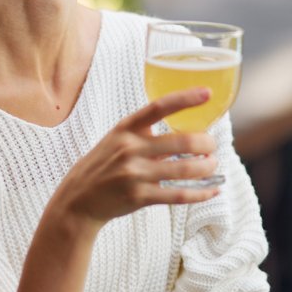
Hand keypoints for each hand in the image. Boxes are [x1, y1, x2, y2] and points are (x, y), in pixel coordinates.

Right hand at [52, 87, 220, 227]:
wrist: (78, 199)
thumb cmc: (103, 165)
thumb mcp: (116, 140)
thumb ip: (144, 133)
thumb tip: (184, 130)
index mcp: (126, 128)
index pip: (159, 107)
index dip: (185, 98)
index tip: (207, 92)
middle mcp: (130, 148)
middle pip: (182, 141)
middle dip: (206, 143)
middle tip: (212, 145)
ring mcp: (135, 174)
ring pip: (185, 169)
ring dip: (207, 166)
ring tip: (213, 164)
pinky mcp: (140, 197)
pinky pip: (179, 195)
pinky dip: (201, 193)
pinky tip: (212, 189)